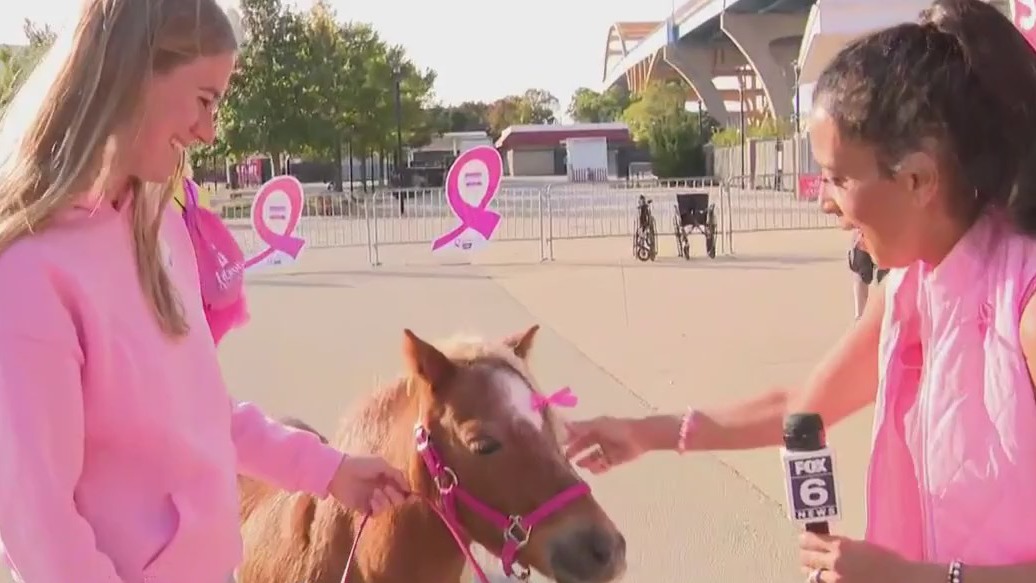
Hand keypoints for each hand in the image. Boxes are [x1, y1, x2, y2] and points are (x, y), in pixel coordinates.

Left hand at [329, 455, 408, 515]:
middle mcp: (382, 489)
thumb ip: (397, 475)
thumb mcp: (382, 464)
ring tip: (374, 493)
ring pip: (388, 507)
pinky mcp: (364, 508)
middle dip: (396, 496)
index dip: (407, 493)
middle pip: (398, 500)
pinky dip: (377, 508)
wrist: (340, 473)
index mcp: (387, 478)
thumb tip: (408, 488)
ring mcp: (373, 500)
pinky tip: (372, 501)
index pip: (402, 489)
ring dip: (385, 500)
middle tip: (386, 489)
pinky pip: (377, 513)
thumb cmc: (361, 464)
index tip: (410, 496)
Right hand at [564, 416, 648, 473]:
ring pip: (593, 456)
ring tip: (580, 465)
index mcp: (596, 427)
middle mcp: (600, 437)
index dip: (570, 437)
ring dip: (586, 460)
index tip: (560, 444)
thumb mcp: (598, 426)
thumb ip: (581, 428)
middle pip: (585, 445)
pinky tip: (593, 470)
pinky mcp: (615, 459)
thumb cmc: (617, 429)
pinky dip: (598, 468)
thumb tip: (564, 425)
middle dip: (576, 450)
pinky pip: (603, 465)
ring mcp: (607, 449)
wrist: (640, 438)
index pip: (579, 432)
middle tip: (566, 458)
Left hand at [798, 532, 921, 582]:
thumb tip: (828, 546)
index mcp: (841, 546)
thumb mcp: (863, 546)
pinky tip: (826, 581)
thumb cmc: (889, 562)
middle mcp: (835, 562)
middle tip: (807, 555)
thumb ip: (843, 546)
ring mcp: (837, 580)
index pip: (810, 540)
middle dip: (806, 556)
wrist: (904, 580)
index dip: (805, 539)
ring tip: (814, 571)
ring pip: (812, 576)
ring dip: (812, 572)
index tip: (804, 539)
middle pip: (806, 558)